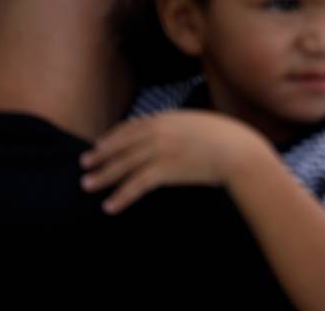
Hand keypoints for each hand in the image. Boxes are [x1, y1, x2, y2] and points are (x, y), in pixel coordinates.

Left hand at [80, 110, 270, 214]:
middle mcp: (159, 131)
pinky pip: (136, 185)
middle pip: (121, 144)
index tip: (100, 144)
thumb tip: (177, 133)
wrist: (240, 152)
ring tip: (88, 186)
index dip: (113, 137)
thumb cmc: (229, 139)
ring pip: (123, 165)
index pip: (131, 127)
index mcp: (167, 118)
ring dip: (103, 176)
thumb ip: (183, 127)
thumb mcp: (201, 124)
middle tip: (84, 165)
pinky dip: (121, 196)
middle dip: (100, 155)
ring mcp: (160, 149)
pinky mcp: (165, 170)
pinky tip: (110, 206)